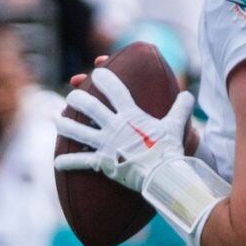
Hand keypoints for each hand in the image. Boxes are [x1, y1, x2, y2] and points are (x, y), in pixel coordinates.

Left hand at [54, 64, 195, 197]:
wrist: (163, 174)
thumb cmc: (170, 149)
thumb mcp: (176, 125)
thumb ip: (180, 107)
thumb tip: (189, 93)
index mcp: (132, 115)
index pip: (115, 90)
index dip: (105, 78)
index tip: (97, 71)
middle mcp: (115, 127)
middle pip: (90, 107)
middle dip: (77, 99)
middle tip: (71, 96)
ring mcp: (106, 144)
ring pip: (78, 130)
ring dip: (65, 124)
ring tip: (56, 119)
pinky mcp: (102, 162)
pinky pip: (81, 161)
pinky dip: (68, 162)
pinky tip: (57, 162)